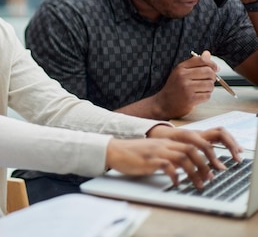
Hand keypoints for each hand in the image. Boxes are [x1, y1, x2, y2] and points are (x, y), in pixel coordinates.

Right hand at [107, 125, 241, 188]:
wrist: (114, 150)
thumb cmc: (132, 153)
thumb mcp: (152, 151)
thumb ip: (167, 155)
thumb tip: (182, 166)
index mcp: (166, 142)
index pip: (191, 145)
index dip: (204, 156)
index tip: (210, 169)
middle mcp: (163, 145)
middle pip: (191, 150)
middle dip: (204, 165)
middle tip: (209, 177)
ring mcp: (157, 152)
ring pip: (183, 158)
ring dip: (194, 172)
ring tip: (198, 184)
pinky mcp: (149, 160)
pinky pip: (168, 166)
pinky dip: (176, 176)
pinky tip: (177, 182)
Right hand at [151, 50, 217, 118]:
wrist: (164, 103)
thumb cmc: (174, 87)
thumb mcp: (181, 72)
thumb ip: (194, 62)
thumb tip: (207, 53)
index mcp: (181, 68)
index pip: (201, 60)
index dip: (212, 64)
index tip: (215, 68)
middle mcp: (183, 76)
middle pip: (209, 72)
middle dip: (212, 77)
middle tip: (208, 80)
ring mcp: (187, 88)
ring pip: (210, 85)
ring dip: (209, 88)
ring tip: (201, 89)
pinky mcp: (191, 99)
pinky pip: (207, 95)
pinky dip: (205, 96)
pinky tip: (198, 96)